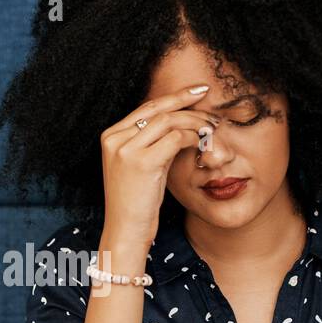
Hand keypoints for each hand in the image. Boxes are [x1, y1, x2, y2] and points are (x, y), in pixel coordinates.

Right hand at [99, 84, 217, 250]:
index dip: (173, 97)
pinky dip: (192, 138)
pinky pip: (174, 139)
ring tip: (210, 128)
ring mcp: (126, 150)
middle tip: (208, 98)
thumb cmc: (136, 202)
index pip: (146, 107)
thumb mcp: (141, 166)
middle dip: (186, 102)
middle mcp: (114, 139)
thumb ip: (152, 143)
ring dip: (194, 122)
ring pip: (168, 121)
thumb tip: (180, 123)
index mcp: (111, 136)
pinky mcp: (141, 162)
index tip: (195, 92)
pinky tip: (202, 144)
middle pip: (157, 109)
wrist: (125, 230)